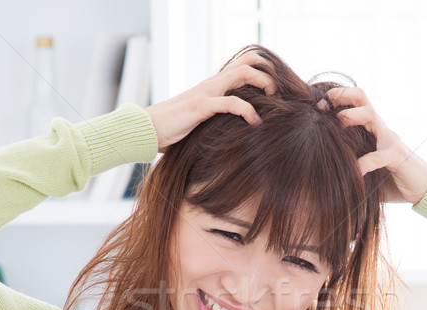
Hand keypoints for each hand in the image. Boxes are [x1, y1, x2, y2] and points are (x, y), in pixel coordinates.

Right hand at [144, 51, 276, 152]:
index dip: (264, 73)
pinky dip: (248, 111)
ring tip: (274, 102)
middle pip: (248, 62)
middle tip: (279, 95)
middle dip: (269, 74)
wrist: (148, 130)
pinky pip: (230, 102)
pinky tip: (255, 123)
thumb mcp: (203, 121)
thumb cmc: (175, 129)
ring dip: (264, 84)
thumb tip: (240, 129)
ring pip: (242, 74)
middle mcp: (212, 83)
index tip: (276, 94)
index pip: (243, 65)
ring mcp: (207, 92)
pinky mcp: (201, 107)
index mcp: (214, 85)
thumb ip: (219, 117)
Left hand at [318, 87, 426, 204]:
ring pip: (371, 116)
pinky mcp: (397, 157)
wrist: (423, 190)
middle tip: (323, 105)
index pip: (354, 102)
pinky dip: (364, 163)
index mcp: (371, 129)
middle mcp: (380, 129)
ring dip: (351, 116)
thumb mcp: (363, 171)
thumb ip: (346, 169)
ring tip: (337, 123)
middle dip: (342, 96)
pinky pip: (378, 156)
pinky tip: (354, 172)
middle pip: (362, 98)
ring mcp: (389, 140)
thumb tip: (319, 179)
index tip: (317, 107)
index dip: (336, 99)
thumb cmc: (390, 181)